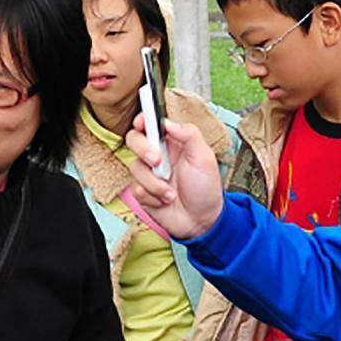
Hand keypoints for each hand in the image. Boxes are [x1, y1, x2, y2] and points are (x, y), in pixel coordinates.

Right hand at [125, 115, 225, 241]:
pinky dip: (152, 196)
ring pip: (135, 168)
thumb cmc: (205, 189)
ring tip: (171, 192)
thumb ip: (189, 135)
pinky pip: (136, 189)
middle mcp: (157, 155)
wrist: (201, 221)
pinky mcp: (142, 192)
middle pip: (134, 140)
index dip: (142, 120)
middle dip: (143, 149)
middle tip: (157, 161)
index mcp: (172, 142)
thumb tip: (169, 123)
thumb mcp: (204, 158)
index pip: (151, 124)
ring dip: (154, 183)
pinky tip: (165, 200)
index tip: (141, 123)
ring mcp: (148, 174)